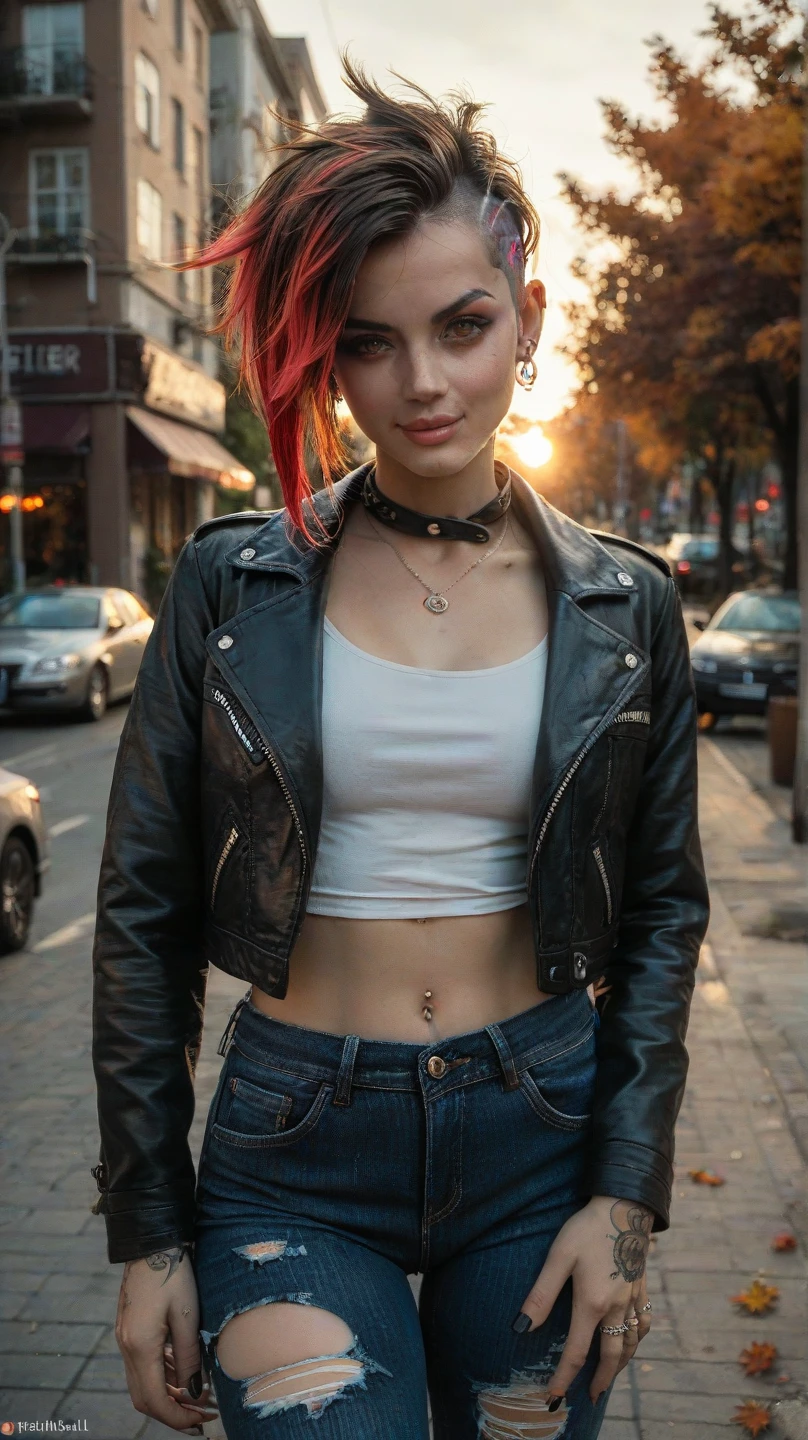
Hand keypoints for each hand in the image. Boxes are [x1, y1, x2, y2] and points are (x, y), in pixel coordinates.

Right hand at [115, 1245, 218, 1431]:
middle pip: (144, 1398)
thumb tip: (194, 1393)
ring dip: (168, 1394)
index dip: (177, 1417)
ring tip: (198, 1395)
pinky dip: (162, 1375)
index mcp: (140, 1346)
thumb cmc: (173, 1274)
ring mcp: (125, 1338)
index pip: (154, 1400)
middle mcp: (126, 1347)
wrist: (151, 1241)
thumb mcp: (188, 1316)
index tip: (201, 1421)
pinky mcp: (130, 1329)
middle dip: (172, 1411)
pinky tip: (184, 1371)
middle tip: (202, 1413)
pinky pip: (142, 1364)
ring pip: (142, 1383)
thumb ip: (189, 1358)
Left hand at [514, 1195, 652, 1405]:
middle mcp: (616, 1307)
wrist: (624, 1206)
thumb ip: (541, 1295)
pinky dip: (638, 1338)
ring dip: (621, 1364)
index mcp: (592, 1304)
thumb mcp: (558, 1257)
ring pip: (631, 1342)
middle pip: (611, 1356)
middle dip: (600, 1380)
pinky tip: (633, 1339)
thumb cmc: (587, 1229)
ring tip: (611, 1375)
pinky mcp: (641, 1285)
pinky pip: (643, 1322)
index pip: (576, 1353)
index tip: (555, 1397)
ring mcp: (632, 1297)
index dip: (564, 1378)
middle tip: (591, 1396)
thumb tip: (521, 1328)